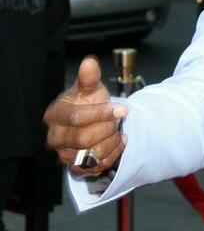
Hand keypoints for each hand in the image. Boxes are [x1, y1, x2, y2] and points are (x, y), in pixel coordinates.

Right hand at [44, 56, 127, 175]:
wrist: (93, 122)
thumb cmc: (88, 103)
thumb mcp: (90, 88)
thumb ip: (89, 77)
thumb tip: (89, 62)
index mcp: (55, 115)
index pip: (77, 118)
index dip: (102, 113)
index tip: (122, 108)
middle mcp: (55, 138)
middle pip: (84, 139)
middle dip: (107, 128)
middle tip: (118, 120)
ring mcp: (64, 155)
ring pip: (93, 154)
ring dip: (112, 141)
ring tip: (117, 130)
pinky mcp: (76, 168)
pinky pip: (99, 166)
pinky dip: (114, 154)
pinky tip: (118, 141)